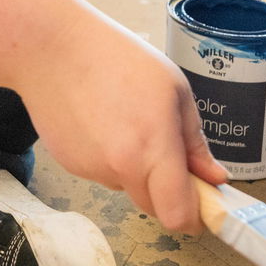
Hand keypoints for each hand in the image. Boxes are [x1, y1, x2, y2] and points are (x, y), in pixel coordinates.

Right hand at [16, 19, 227, 235]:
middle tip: (166, 149)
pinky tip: (99, 120)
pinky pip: (102, 172)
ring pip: (127, 185)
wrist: (51, 47)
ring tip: (124, 118)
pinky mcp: (70, 166)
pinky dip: (108, 156)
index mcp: (153, 148)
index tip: (202, 205)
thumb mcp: (173, 88)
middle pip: (154, 206)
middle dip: (167, 188)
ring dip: (135, 168)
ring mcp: (91, 170)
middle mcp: (121, 168)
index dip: (194, 218)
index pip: (177, 215)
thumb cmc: (116, 57)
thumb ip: (195, 141)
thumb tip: (214, 179)